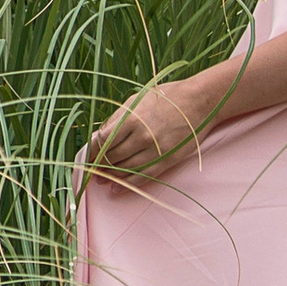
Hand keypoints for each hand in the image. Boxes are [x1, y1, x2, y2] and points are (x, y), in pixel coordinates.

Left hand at [86, 76, 212, 181]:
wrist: (199, 101)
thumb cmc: (166, 97)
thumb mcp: (136, 101)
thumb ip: (117, 119)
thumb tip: (100, 136)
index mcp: (130, 119)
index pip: (102, 142)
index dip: (92, 152)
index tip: (87, 158)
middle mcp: (141, 136)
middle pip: (112, 157)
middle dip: (99, 165)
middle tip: (92, 171)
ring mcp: (154, 150)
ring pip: (125, 169)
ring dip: (110, 176)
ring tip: (102, 179)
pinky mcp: (167, 159)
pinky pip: (142, 176)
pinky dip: (127, 184)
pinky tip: (116, 188)